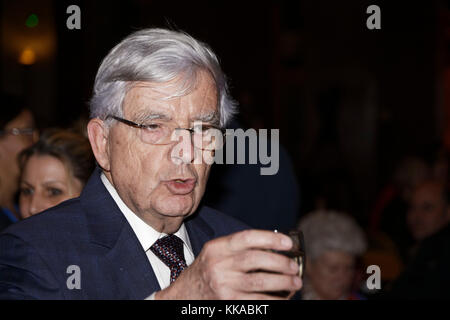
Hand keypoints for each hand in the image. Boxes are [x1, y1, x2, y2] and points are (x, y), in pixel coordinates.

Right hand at [155, 229, 301, 299]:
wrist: (185, 296)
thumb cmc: (206, 271)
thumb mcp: (217, 253)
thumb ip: (239, 248)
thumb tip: (276, 248)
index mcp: (217, 248)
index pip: (247, 238)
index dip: (270, 239)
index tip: (288, 243)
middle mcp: (218, 265)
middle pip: (256, 260)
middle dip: (280, 263)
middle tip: (294, 267)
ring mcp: (223, 286)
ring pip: (259, 282)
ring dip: (282, 282)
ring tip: (295, 282)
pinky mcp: (228, 303)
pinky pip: (257, 302)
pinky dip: (274, 300)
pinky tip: (283, 298)